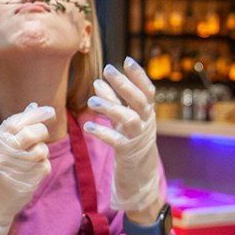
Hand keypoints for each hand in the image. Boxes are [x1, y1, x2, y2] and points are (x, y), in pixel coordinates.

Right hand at [0, 103, 55, 234]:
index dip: (35, 114)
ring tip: (31, 157)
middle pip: (32, 133)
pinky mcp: (27, 183)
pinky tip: (32, 171)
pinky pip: (45, 166)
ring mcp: (14, 170)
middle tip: (40, 134)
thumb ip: (12, 129)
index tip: (49, 110)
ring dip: (41, 151)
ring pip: (42, 150)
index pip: (15, 122)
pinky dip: (42, 165)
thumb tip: (33, 106)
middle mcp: (1, 156)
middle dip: (41, 130)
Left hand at [85, 57, 162, 213]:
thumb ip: (113, 100)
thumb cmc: (130, 140)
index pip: (147, 90)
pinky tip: (87, 126)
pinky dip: (102, 132)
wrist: (140, 174)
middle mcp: (146, 122)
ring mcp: (138, 137)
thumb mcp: (124, 119)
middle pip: (139, 100)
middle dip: (124, 84)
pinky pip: (116, 141)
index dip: (139, 75)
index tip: (127, 60)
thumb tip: (98, 81)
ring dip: (111, 107)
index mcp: (147, 112)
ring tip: (91, 101)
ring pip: (128, 118)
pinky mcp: (127, 153)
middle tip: (108, 69)